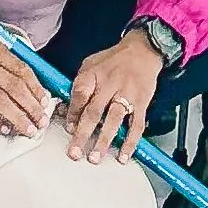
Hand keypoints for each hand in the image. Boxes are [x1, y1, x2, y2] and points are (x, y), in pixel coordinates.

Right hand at [0, 3, 52, 136]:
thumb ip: (1, 55)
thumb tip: (22, 75)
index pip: (23, 70)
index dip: (37, 89)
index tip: (46, 102)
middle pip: (15, 88)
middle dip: (32, 108)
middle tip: (42, 122)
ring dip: (17, 117)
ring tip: (28, 130)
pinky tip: (3, 128)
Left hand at [61, 31, 163, 165]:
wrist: (143, 49)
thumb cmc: (114, 60)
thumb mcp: (90, 65)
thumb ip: (78, 87)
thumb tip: (63, 109)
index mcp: (94, 74)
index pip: (79, 95)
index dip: (72, 113)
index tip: (68, 128)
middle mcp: (110, 84)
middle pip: (94, 111)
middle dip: (83, 134)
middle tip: (75, 151)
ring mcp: (127, 94)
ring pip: (114, 120)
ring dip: (104, 141)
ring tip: (95, 157)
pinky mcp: (141, 102)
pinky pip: (136, 124)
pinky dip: (130, 141)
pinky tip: (124, 155)